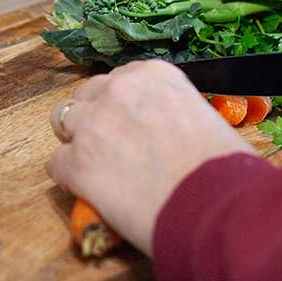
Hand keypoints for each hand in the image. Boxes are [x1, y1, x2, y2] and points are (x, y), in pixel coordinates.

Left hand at [49, 60, 255, 255]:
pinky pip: (55, 164)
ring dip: (77, 141)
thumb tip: (169, 132)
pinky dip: (70, 178)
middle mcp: (118, 90)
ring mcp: (93, 125)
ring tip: (97, 167)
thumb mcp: (205, 118)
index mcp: (153, 74)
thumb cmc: (225, 169)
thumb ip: (175, 113)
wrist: (216, 206)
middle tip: (112, 146)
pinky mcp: (76, 164)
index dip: (122, 104)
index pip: (120, 78)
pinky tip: (91, 192)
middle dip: (95, 117)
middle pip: (87, 94)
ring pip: (62, 121)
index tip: (131, 124)